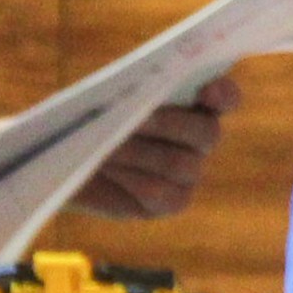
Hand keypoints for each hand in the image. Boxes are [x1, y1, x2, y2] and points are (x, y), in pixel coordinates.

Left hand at [64, 75, 241, 218]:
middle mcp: (199, 138)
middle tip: (134, 117)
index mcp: (194, 101)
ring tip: (107, 144)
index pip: (226, 97)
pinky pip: (162, 192)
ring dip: (141, 151)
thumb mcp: (107, 95)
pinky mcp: (172, 201)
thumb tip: (143, 96)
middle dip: (169, 123)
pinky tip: (107, 168)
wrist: (67, 155)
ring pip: (181, 164)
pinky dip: (131, 178)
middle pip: (207, 132)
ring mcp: (190, 172)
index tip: (206, 90)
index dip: (223, 94)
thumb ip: (133, 90)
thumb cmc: (88, 115)